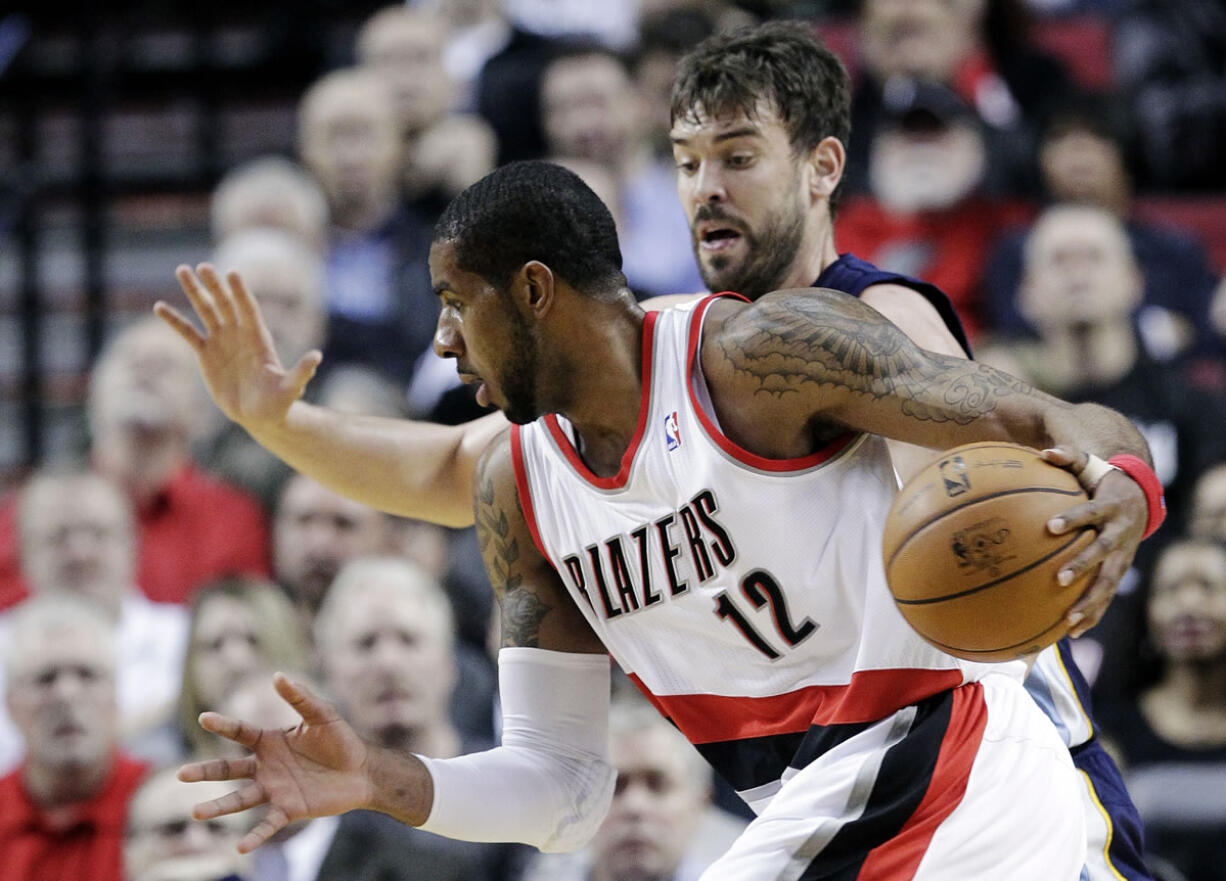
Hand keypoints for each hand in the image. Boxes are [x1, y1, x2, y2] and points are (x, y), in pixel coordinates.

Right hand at [155, 264, 321, 432]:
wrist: (259, 415)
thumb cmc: (278, 403)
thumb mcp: (290, 388)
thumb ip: (300, 372)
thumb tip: (317, 357)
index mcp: (259, 339)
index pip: (249, 309)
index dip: (241, 293)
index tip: (232, 273)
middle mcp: (239, 334)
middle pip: (225, 304)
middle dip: (214, 285)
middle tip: (202, 266)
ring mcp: (222, 341)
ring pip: (206, 310)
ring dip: (194, 291)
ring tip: (181, 270)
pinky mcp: (206, 353)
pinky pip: (188, 332)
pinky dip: (174, 320)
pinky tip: (159, 306)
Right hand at [178, 673, 371, 852]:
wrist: (362, 771)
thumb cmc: (341, 740)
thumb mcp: (322, 715)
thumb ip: (300, 697)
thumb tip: (278, 676)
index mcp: (270, 742)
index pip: (240, 733)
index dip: (223, 725)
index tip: (204, 718)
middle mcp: (266, 767)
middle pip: (229, 770)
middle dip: (205, 772)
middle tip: (181, 775)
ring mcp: (275, 790)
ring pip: (240, 800)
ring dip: (219, 807)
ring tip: (196, 813)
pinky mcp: (289, 809)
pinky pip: (268, 824)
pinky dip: (255, 836)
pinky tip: (240, 847)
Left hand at [1042, 446, 1147, 637]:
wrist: (1140, 498)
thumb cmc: (1103, 481)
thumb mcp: (1090, 465)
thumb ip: (1068, 456)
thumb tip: (1043, 452)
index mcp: (1109, 508)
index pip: (1090, 513)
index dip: (1072, 519)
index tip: (1050, 526)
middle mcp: (1119, 535)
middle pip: (1102, 553)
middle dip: (1081, 567)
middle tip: (1058, 579)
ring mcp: (1122, 557)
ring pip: (1107, 583)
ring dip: (1089, 603)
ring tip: (1068, 621)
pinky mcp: (1119, 572)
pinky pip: (1106, 596)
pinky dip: (1092, 615)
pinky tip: (1070, 634)